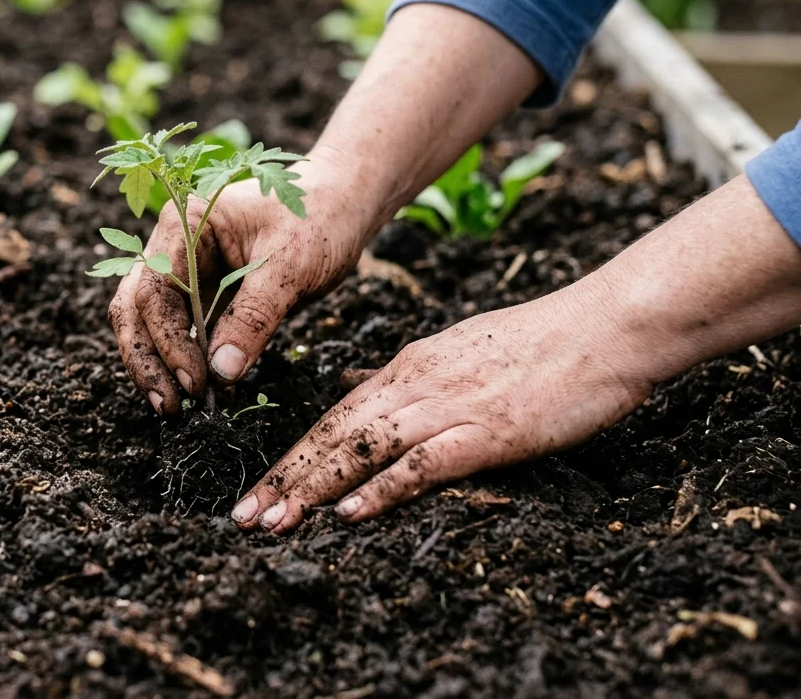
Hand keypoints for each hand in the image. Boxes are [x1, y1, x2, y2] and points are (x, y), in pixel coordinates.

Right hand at [107, 157, 376, 414]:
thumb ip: (254, 317)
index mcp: (185, 223)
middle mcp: (172, 244)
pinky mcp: (201, 292)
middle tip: (167, 406)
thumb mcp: (291, 267)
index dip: (168, 341)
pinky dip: (182, 360)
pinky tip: (197, 391)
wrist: (342, 204)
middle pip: (137, 307)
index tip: (194, 383)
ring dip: (155, 364)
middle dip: (146, 358)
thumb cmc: (319, 219)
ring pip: (148, 321)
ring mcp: (183, 269)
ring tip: (171, 407)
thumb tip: (222, 372)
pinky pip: (179, 329)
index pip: (156, 290)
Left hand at [231, 285, 652, 532]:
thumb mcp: (455, 352)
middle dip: (285, 477)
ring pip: (363, 448)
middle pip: (333, 435)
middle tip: (244, 517)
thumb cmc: (539, 344)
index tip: (258, 487)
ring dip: (314, 487)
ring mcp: (449, 407)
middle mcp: (415, 385)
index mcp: (407, 368)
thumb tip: (354, 389)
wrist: (605, 327)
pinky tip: (352, 512)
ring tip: (276, 521)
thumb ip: (403, 378)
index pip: (333, 417)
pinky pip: (424, 463)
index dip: (292, 456)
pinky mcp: (488, 431)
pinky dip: (384, 487)